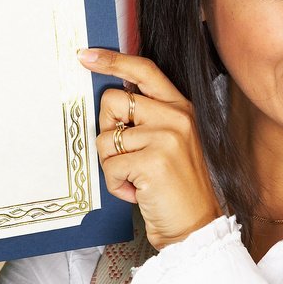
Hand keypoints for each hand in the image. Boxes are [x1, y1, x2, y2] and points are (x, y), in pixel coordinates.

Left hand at [78, 48, 221, 249]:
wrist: (196, 227)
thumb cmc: (177, 189)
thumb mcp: (171, 144)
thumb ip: (149, 119)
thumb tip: (110, 101)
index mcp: (181, 108)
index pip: (144, 70)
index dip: (112, 60)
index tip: (86, 56)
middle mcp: (177, 117)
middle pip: (113, 100)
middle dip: (107, 130)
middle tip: (125, 155)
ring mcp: (167, 138)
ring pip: (106, 138)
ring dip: (112, 166)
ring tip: (137, 179)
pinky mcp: (153, 162)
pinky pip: (110, 166)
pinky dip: (117, 185)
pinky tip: (138, 192)